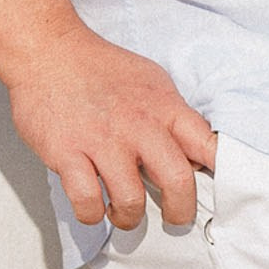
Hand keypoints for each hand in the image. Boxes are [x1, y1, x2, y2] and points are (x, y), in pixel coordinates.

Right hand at [0, 0, 217, 229]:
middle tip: (174, 217)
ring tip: (123, 212)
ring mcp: (102, 140)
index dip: (221, 173)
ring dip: (129, 217)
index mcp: (164, 107)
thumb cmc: (100, 69)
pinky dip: (91, 214)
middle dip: (180, 212)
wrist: (48, 50)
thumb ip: (172, 117)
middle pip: (178, 182)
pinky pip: (87, 203)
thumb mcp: (151, 81)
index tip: (218, 191)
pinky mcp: (68, 153)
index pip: (208, 145)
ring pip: (131, 202)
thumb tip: (196, 153)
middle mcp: (138, 125)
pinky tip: (92, 205)